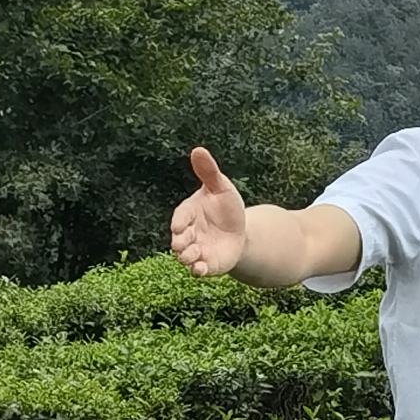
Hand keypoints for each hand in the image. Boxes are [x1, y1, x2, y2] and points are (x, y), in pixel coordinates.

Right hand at [166, 148, 249, 276]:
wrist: (241, 232)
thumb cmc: (227, 207)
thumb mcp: (221, 188)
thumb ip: (209, 172)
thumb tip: (198, 150)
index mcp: (189, 213)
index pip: (180, 217)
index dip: (179, 222)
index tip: (179, 226)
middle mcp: (188, 233)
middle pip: (178, 239)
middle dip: (180, 241)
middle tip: (185, 241)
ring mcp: (196, 250)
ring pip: (185, 256)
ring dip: (186, 256)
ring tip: (193, 254)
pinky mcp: (206, 264)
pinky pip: (197, 270)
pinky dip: (197, 270)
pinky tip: (201, 269)